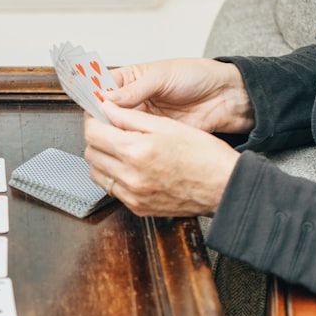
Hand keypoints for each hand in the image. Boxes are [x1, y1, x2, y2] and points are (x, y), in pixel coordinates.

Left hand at [84, 102, 239, 216]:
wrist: (224, 187)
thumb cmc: (204, 155)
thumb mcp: (167, 126)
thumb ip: (131, 117)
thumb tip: (108, 108)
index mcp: (136, 151)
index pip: (93, 133)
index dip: (93, 120)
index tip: (98, 115)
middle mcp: (130, 176)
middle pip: (91, 153)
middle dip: (96, 138)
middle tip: (109, 129)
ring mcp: (132, 195)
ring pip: (97, 173)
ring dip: (102, 158)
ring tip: (119, 148)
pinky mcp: (137, 207)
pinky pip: (112, 189)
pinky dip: (114, 176)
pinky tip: (129, 167)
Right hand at [106, 58, 254, 134]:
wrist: (225, 97)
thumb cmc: (198, 77)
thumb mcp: (162, 76)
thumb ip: (134, 89)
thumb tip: (108, 99)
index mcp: (130, 80)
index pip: (101, 89)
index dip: (93, 98)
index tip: (89, 107)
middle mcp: (132, 100)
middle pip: (105, 113)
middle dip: (101, 119)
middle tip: (100, 125)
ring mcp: (142, 120)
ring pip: (117, 130)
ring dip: (113, 134)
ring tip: (113, 136)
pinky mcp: (152, 137)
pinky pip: (134, 143)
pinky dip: (128, 146)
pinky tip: (126, 146)